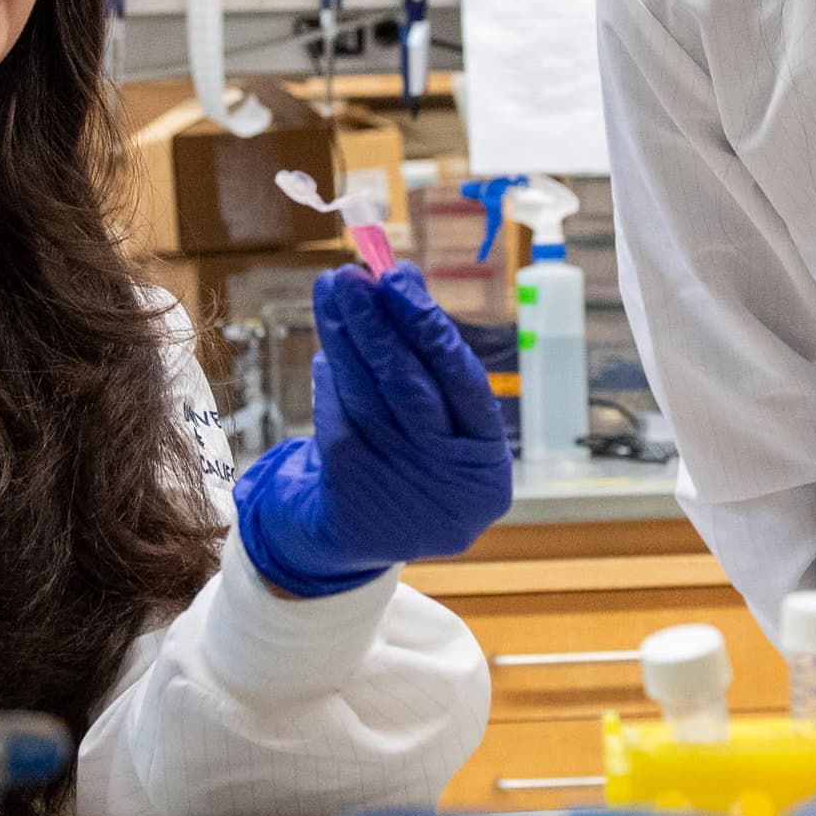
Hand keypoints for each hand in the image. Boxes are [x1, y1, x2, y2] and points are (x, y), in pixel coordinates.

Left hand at [231, 265, 515, 598]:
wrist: (376, 538)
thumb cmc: (422, 458)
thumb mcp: (447, 424)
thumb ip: (431, 357)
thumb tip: (401, 277)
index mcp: (486, 460)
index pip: (461, 380)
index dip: (428, 325)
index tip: (397, 278)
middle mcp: (447, 478)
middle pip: (409, 387)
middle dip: (377, 324)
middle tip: (352, 276)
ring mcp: (399, 487)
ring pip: (366, 397)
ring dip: (346, 339)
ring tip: (333, 293)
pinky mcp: (351, 490)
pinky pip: (337, 417)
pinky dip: (331, 377)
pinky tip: (329, 347)